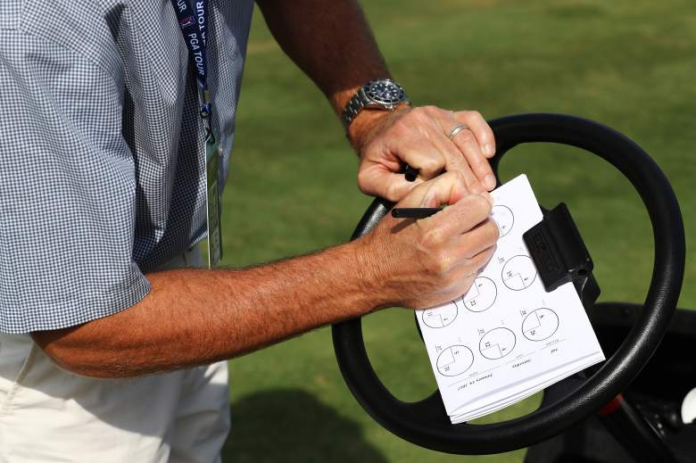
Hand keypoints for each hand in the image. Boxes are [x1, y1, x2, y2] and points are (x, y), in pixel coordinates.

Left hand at [349, 105, 496, 201]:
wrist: (377, 127)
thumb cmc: (376, 157)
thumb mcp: (370, 177)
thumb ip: (390, 189)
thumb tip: (421, 194)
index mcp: (402, 135)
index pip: (431, 161)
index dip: (436, 180)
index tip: (435, 192)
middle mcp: (422, 120)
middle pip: (453, 153)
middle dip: (467, 179)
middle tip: (479, 201)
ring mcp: (437, 114)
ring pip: (465, 139)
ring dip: (479, 164)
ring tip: (488, 185)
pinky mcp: (449, 113)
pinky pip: (472, 120)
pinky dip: (484, 135)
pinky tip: (489, 153)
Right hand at [357, 171, 498, 309]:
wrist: (374, 275)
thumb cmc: (391, 236)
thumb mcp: (409, 201)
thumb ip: (443, 186)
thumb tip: (472, 192)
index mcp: (436, 231)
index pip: (481, 207)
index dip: (474, 203)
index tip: (465, 205)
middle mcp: (447, 257)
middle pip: (491, 231)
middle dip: (480, 223)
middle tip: (464, 222)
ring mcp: (454, 277)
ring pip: (488, 250)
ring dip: (476, 242)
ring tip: (455, 239)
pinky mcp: (456, 291)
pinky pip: (478, 269)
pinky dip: (468, 260)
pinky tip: (450, 257)